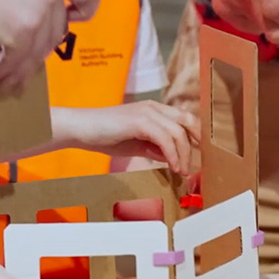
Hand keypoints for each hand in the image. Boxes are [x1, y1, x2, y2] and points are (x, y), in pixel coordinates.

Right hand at [0, 0, 101, 89]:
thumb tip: (28, 40)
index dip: (83, 12)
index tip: (70, 19)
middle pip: (56, 34)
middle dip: (37, 51)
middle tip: (18, 63)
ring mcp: (38, 14)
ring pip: (37, 54)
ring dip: (19, 70)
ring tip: (4, 79)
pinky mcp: (22, 33)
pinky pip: (18, 62)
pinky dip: (5, 72)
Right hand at [57, 102, 200, 174]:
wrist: (81, 129)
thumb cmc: (104, 136)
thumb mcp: (136, 144)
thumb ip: (155, 148)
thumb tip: (173, 158)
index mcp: (153, 109)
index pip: (183, 118)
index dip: (194, 136)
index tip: (197, 156)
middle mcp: (153, 107)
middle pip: (188, 120)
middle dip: (197, 142)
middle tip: (197, 163)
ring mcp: (147, 112)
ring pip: (179, 132)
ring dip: (184, 154)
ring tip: (182, 171)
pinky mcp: (140, 121)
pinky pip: (165, 139)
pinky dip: (172, 155)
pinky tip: (173, 167)